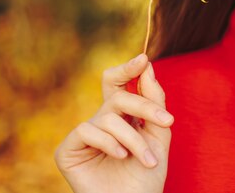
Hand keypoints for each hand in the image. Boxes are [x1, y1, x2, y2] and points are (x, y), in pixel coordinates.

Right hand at [54, 54, 172, 192]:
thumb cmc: (147, 175)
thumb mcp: (158, 133)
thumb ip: (154, 100)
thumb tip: (147, 66)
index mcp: (121, 115)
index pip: (119, 83)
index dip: (128, 69)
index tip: (143, 59)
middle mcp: (101, 121)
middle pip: (116, 95)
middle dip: (144, 105)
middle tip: (166, 121)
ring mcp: (84, 135)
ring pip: (109, 116)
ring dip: (134, 139)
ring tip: (147, 160)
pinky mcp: (67, 150)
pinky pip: (87, 130)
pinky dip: (109, 143)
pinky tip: (120, 156)